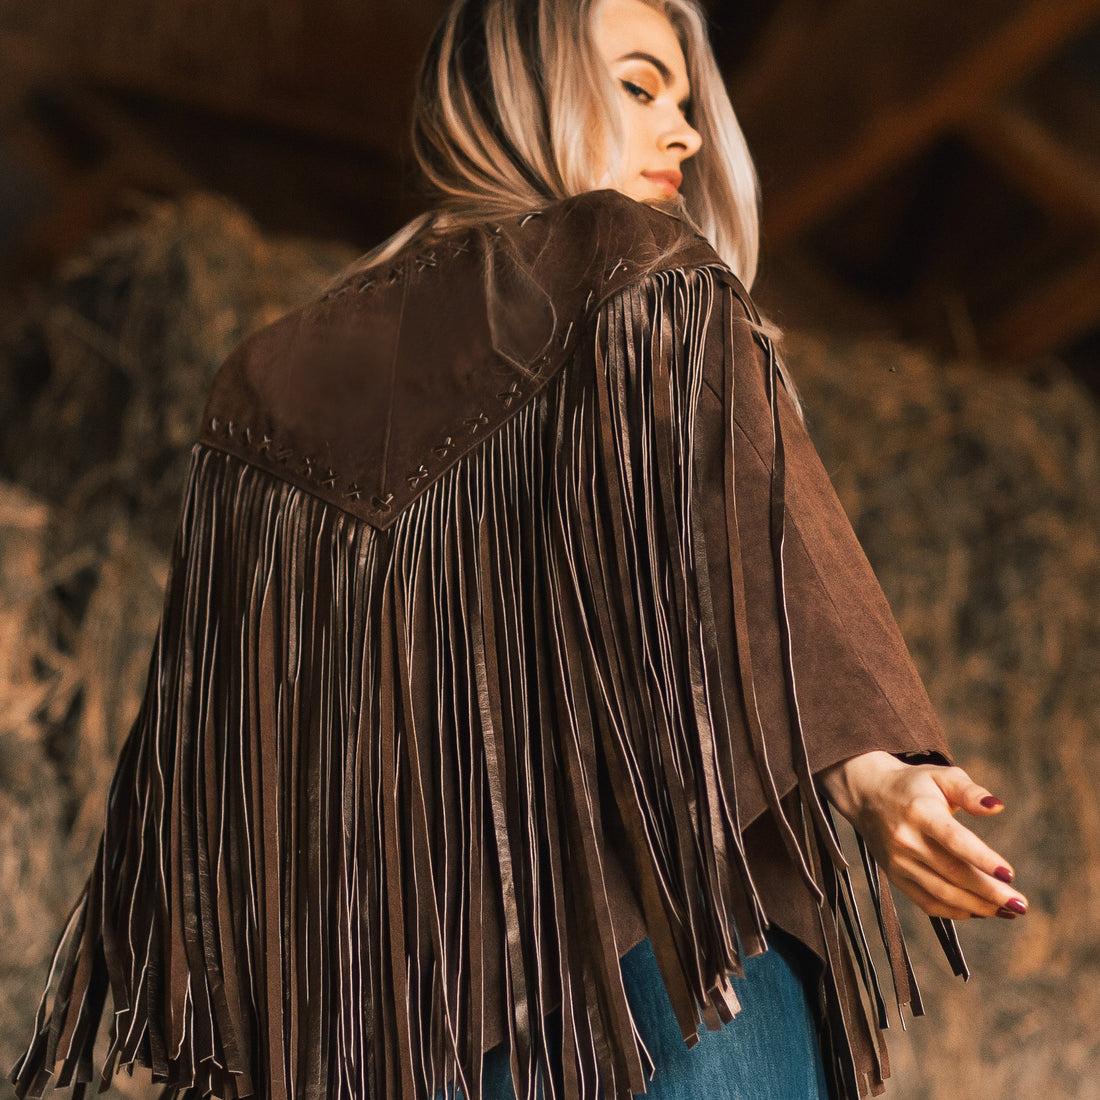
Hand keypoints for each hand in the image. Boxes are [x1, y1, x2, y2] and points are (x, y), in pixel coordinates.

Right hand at [818, 751, 1027, 920]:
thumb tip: (997, 807)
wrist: (866, 794)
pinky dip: (956, 912)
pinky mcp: (895, 876)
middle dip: (990, 892)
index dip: (982, 859)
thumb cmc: (913, 785)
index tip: (1010, 874)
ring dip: (978, 907)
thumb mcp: (941, 776)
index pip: (954, 840)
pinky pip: (927, 903)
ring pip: (942, 893)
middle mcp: (906, 839)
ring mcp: (898, 861)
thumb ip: (970, 791)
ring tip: (1008, 910)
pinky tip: (980, 911)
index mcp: (920, 811)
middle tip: (1020, 903)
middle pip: (952, 873)